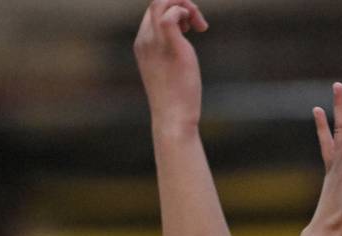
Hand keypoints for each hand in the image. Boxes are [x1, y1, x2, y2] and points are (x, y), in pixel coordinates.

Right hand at [134, 0, 209, 133]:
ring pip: (162, 2)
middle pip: (156, 2)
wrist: (173, 117)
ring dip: (185, 5)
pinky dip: (187, 12)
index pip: (153, 12)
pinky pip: (173, 14)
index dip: (173, 10)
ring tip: (198, 24)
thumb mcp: (168, 69)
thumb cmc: (174, 98)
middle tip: (195, 23)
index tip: (189, 27)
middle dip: (179, 3)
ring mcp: (156, 42)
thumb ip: (170, 52)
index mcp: (142, 44)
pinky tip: (199, 28)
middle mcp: (145, 40)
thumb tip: (183, 45)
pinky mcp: (172, 48)